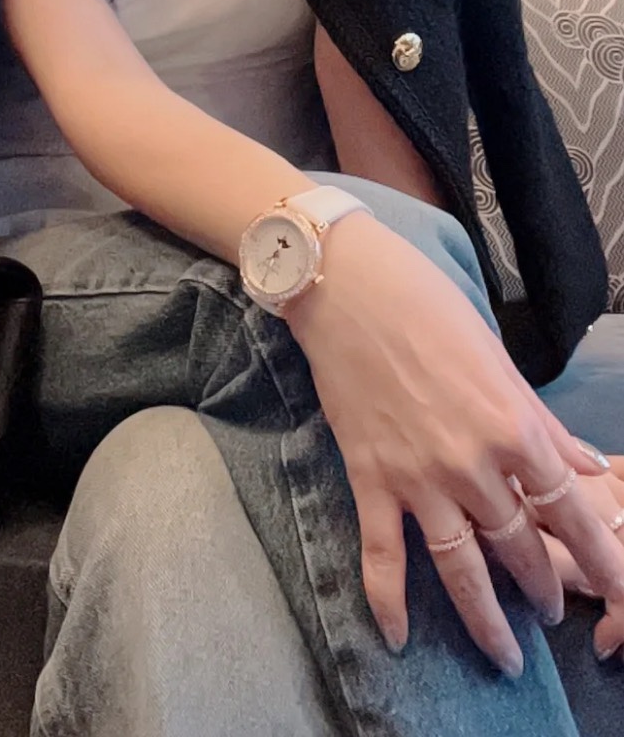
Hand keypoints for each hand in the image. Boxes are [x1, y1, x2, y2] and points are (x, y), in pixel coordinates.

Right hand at [285, 213, 623, 674]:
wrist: (346, 287)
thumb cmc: (428, 306)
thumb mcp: (499, 360)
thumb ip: (543, 422)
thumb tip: (589, 466)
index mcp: (512, 426)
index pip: (569, 509)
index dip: (599, 556)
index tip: (618, 588)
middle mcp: (471, 462)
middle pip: (519, 545)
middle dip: (543, 587)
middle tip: (553, 611)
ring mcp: (418, 476)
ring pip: (461, 568)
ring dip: (486, 619)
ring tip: (505, 654)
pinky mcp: (370, 477)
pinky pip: (383, 554)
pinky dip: (388, 600)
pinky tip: (396, 637)